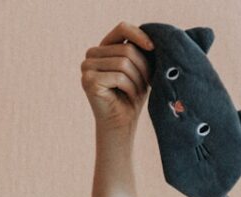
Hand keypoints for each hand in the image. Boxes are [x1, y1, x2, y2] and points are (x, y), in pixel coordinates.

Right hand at [81, 21, 154, 137]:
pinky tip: (128, 97)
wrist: (122, 123)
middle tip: (145, 85)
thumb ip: (141, 52)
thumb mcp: (140, 70)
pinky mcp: (88, 80)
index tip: (153, 47)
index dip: (140, 35)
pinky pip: (119, 77)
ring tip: (136, 93)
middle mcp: (91, 54)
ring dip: (137, 81)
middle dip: (143, 69)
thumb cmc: (132, 96)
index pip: (122, 28)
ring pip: (124, 63)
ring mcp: (87, 66)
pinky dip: (130, 88)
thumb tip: (153, 40)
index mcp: (104, 47)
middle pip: (127, 49)